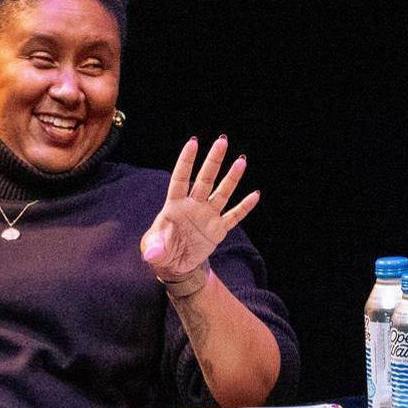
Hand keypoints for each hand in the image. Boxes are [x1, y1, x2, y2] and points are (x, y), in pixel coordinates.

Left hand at [141, 135, 259, 288]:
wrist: (175, 266)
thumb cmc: (160, 251)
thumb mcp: (153, 250)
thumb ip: (154, 248)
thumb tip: (153, 253)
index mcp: (175, 206)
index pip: (180, 179)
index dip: (186, 162)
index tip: (193, 143)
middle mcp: (193, 206)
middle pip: (205, 180)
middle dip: (213, 161)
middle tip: (222, 141)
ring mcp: (207, 216)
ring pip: (222, 193)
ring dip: (231, 178)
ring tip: (241, 161)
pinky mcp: (218, 230)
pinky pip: (233, 216)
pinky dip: (244, 207)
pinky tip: (255, 195)